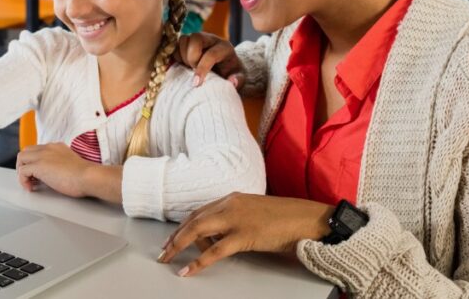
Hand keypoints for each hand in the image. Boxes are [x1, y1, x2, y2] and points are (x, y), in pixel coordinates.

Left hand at [16, 143, 104, 198]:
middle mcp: (48, 148)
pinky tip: (31, 188)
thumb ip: (60, 164)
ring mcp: (42, 155)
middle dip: (25, 164)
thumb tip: (53, 175)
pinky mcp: (39, 166)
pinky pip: (22, 171)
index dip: (34, 162)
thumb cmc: (84, 175)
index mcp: (56, 147)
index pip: (37, 150)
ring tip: (30, 183)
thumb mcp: (70, 164)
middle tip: (31, 178)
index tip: (38, 174)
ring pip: (21, 158)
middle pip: (26, 151)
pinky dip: (23, 180)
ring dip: (22, 171)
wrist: (88, 177)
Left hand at [159, 193, 332, 276]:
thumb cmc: (284, 218)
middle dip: (175, 236)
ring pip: (198, 231)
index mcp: (232, 198)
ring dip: (179, 246)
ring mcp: (236, 219)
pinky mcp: (244, 235)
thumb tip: (215, 239)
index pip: (199, 212)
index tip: (172, 238)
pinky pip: (214, 251)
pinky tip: (188, 270)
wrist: (306, 218)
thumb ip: (233, 221)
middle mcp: (230, 204)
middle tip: (162, 251)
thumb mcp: (253, 215)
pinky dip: (198, 262)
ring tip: (168, 258)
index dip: (183, 225)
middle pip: (193, 220)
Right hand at [175, 32, 244, 88]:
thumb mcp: (239, 78)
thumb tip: (232, 82)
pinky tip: (179, 66)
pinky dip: (174, 56)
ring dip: (182, 56)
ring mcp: (197, 39)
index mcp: (224, 47)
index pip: (211, 54)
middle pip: (195, 38)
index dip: (202, 69)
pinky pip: (175, 45)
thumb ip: (238, 80)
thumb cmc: (231, 73)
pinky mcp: (186, 43)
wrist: (225, 67)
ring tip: (187, 68)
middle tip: (193, 70)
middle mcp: (210, 38)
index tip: (196, 84)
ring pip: (183, 39)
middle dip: (191, 57)